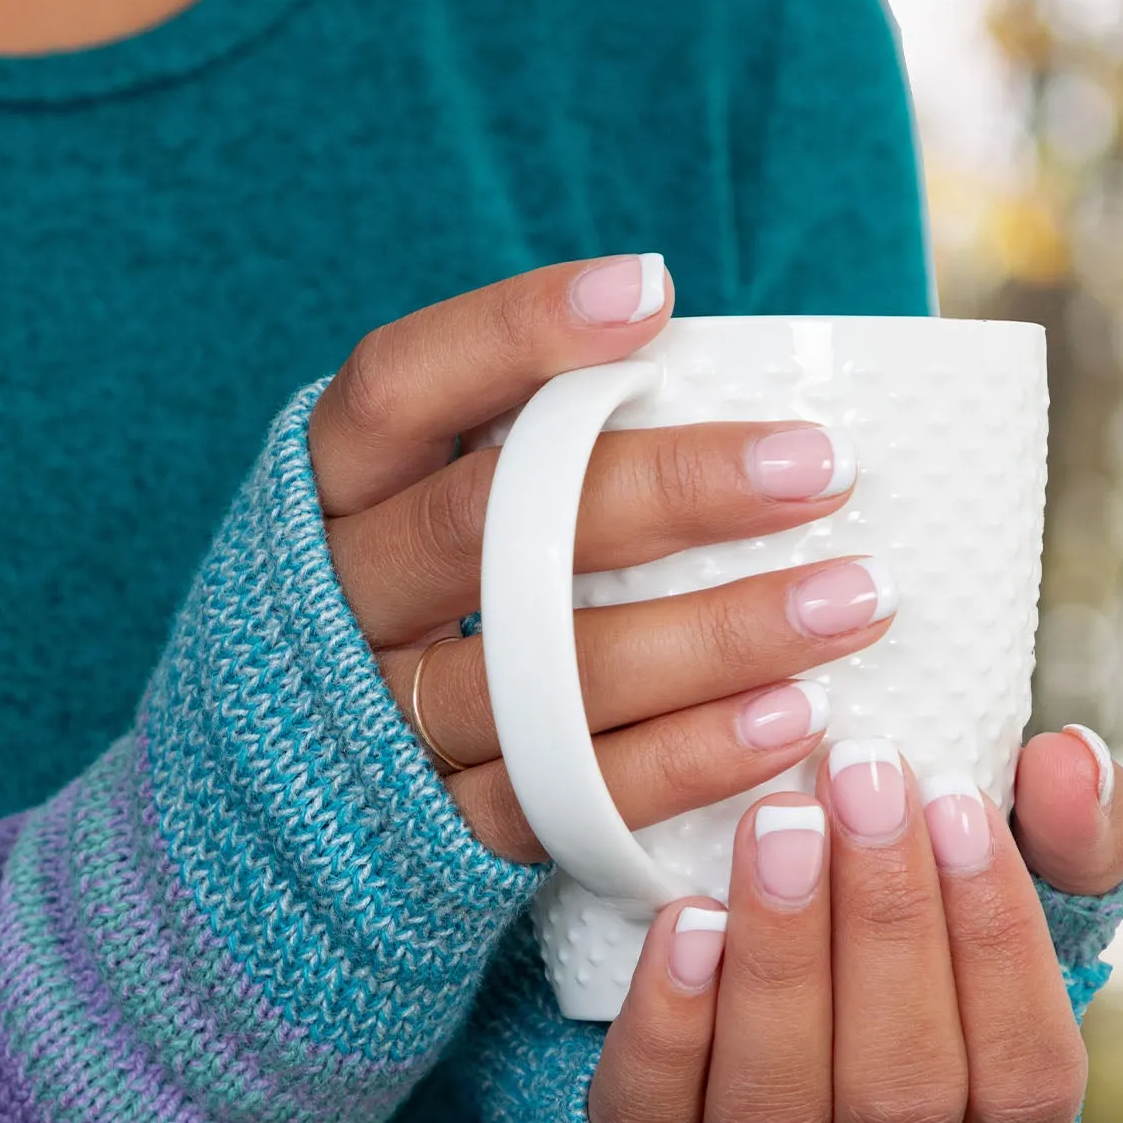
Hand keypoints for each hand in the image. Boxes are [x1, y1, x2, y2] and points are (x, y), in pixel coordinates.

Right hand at [309, 257, 884, 860]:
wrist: (273, 799)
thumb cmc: (402, 609)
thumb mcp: (414, 507)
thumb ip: (516, 449)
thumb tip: (706, 371)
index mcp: (328, 495)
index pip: (399, 388)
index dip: (512, 334)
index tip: (652, 292)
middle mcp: (339, 604)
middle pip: (485, 528)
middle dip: (661, 491)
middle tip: (814, 468)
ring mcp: (379, 724)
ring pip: (541, 676)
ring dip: (708, 639)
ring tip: (849, 601)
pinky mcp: (433, 831)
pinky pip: (562, 797)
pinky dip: (680, 763)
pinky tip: (787, 721)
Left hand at [587, 729, 1122, 1122]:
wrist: (736, 978)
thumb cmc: (903, 924)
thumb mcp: (999, 881)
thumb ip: (1070, 831)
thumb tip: (1068, 762)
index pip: (1023, 1078)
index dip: (999, 946)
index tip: (957, 799)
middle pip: (899, 1095)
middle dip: (886, 926)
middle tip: (859, 778)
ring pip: (775, 1111)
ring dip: (783, 960)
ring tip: (779, 825)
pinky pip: (652, 1119)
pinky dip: (672, 1022)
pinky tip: (684, 920)